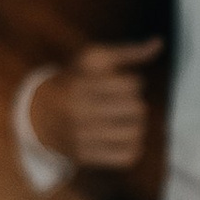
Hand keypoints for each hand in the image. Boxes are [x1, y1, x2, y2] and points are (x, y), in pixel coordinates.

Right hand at [28, 39, 160, 170]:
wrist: (40, 113)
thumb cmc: (77, 80)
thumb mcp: (95, 60)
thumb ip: (129, 52)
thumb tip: (160, 42)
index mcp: (81, 84)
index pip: (132, 85)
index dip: (134, 83)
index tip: (121, 84)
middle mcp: (78, 111)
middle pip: (137, 110)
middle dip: (138, 105)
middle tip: (126, 104)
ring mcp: (80, 136)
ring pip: (135, 134)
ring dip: (138, 126)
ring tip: (128, 121)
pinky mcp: (84, 156)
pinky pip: (127, 157)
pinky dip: (132, 147)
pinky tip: (122, 137)